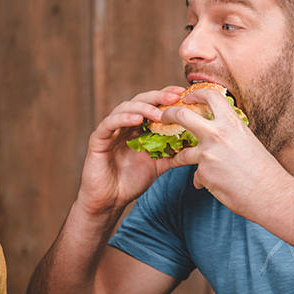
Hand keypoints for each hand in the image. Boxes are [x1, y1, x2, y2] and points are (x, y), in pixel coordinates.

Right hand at [75, 87, 183, 214]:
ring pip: (125, 108)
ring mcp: (111, 130)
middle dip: (159, 97)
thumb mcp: (158, 165)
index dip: (167, 97)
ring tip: (159, 113)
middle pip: (141, 101)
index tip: (184, 94)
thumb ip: (173, 153)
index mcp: (139, 127)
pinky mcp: (98, 139)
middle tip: (175, 97)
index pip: (153, 105)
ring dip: (144, 108)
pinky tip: (137, 120)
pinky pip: (109, 124)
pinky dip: (123, 119)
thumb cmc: (131, 181)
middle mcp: (125, 124)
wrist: (110, 200)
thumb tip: (195, 145)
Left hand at [165, 87, 290, 217]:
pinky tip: (211, 184)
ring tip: (178, 160)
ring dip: (178, 158)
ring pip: (182, 153)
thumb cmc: (264, 169)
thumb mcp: (247, 140)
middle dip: (168, 115)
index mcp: (232, 122)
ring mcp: (208, 154)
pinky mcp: (204, 174)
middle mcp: (218, 134)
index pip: (210, 95)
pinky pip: (196, 175)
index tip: (187, 97)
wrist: (270, 194)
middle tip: (163, 118)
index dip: (195, 93)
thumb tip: (216, 130)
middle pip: (181, 115)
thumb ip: (230, 132)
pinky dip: (201, 180)